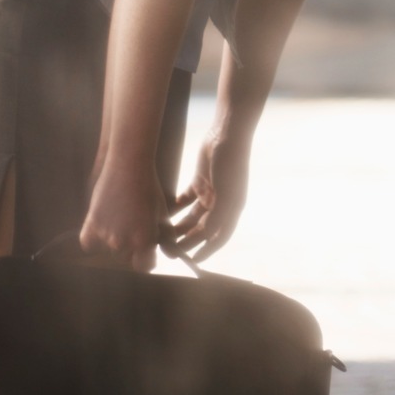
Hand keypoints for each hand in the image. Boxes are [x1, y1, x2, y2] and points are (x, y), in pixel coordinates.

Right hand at [79, 159, 167, 271]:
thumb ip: (166, 235)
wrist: (128, 165)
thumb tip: (173, 254)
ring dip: (113, 241)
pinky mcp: (90, 225)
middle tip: (132, 228)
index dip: (146, 260)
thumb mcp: (161, 212)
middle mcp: (123, 242)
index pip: (143, 267)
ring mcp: (105, 234)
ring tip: (120, 220)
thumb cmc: (149, 187)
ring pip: (108, 250)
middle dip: (130, 248)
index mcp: (143, 240)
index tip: (146, 252)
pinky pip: (88, 244)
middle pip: (125, 258)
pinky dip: (93, 240)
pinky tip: (101, 227)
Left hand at [167, 130, 249, 261]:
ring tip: (163, 236)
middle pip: (202, 229)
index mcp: (231, 209)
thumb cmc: (230, 164)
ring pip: (191, 217)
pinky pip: (184, 200)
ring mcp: (210, 192)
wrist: (227, 133)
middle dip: (187, 240)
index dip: (207, 250)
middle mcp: (221, 203)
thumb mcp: (226, 192)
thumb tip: (205, 236)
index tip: (193, 261)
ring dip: (179, 227)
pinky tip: (163, 214)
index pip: (219, 237)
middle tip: (169, 250)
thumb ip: (217, 215)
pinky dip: (175, 208)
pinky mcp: (199, 181)